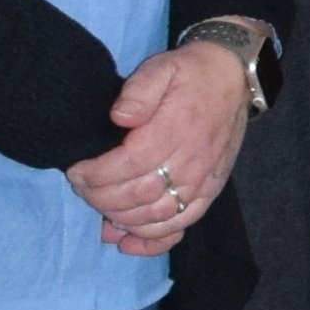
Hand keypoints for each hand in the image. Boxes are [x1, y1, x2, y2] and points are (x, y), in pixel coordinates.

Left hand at [72, 36, 254, 257]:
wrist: (233, 79)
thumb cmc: (190, 74)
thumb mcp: (162, 68)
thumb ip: (139, 91)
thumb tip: (118, 118)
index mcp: (176, 128)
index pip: (129, 164)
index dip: (96, 175)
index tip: (75, 171)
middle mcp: (192, 160)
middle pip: (139, 195)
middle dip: (101, 198)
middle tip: (82, 188)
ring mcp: (202, 180)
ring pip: (157, 217)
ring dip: (122, 220)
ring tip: (100, 209)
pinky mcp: (209, 192)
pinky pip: (181, 226)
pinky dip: (153, 241)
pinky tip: (127, 241)